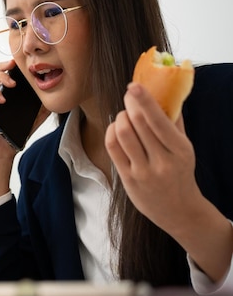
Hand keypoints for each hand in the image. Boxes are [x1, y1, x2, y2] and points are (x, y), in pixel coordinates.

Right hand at [0, 59, 48, 199]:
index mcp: (6, 92)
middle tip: (14, 65)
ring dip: (0, 75)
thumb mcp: (33, 119)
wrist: (1, 152)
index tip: (23, 63)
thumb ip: (41, 108)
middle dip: (4, 64)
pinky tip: (3, 99)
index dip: (13, 64)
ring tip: (11, 83)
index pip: (7, 72)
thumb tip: (53, 97)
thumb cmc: (14, 135)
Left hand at [104, 82, 198, 229]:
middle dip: (130, 103)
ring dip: (120, 117)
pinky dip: (111, 131)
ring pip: (122, 133)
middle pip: (137, 123)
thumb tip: (166, 92)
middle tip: (130, 95)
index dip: (143, 100)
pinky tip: (116, 128)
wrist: (179, 210)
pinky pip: (112, 147)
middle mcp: (162, 161)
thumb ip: (175, 122)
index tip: (134, 85)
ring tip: (125, 115)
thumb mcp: (184, 148)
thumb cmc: (180, 172)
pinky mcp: (127, 179)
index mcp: (180, 150)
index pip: (157, 120)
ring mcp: (143, 171)